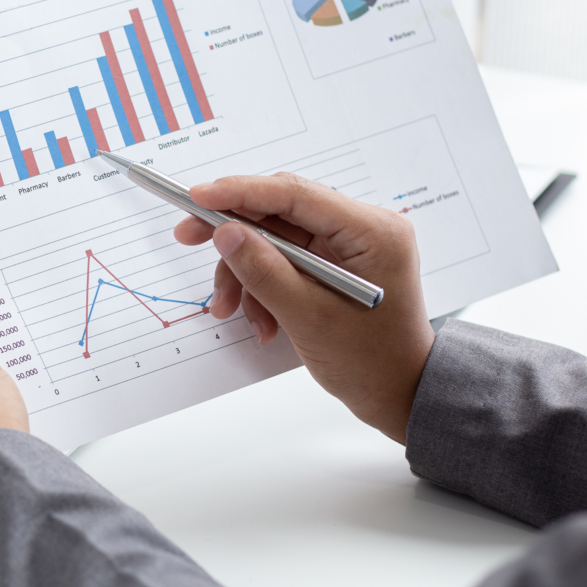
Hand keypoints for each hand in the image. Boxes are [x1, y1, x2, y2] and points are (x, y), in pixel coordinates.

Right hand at [174, 173, 433, 442]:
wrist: (398, 394)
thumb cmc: (371, 362)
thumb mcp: (309, 317)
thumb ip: (264, 271)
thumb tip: (226, 233)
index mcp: (371, 231)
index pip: (295, 194)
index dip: (241, 192)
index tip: (197, 196)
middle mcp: (362, 229)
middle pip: (281, 211)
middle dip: (235, 236)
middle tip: (188, 237)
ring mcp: (349, 246)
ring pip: (276, 239)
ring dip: (246, 272)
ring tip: (231, 309)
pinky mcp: (335, 264)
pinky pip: (286, 260)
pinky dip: (263, 286)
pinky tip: (261, 319)